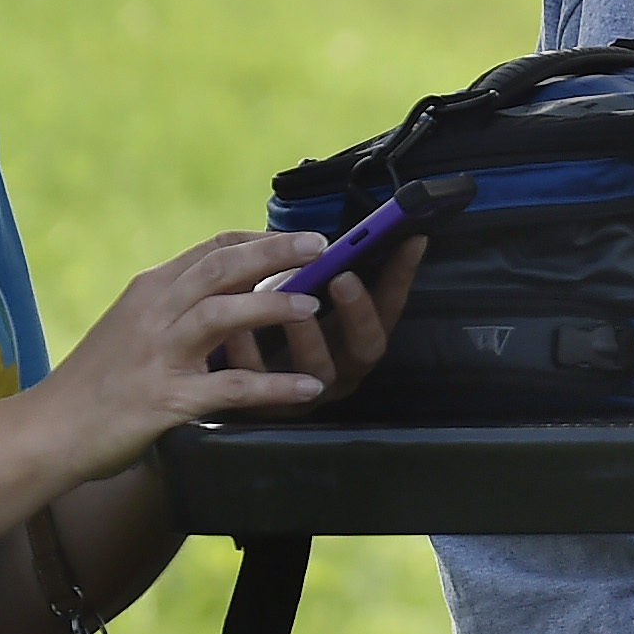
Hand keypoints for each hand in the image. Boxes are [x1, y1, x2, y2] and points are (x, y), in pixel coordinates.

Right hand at [42, 232, 412, 478]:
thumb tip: (223, 291)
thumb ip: (171, 306)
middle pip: (222, 266)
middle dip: (276, 252)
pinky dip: (272, 386)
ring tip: (315, 304)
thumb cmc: (93, 382)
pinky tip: (307, 388)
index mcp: (150, 291)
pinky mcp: (165, 399)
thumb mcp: (130, 327)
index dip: (260, 240)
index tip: (297, 241)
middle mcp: (154, 312)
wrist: (46, 431)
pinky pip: (228, 388)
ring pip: (223, 314)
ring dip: (274, 306)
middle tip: (322, 246)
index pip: (212, 249)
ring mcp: (159, 354)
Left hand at [224, 238, 420, 415]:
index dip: (401, 277)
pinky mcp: (267, 406)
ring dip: (307, 334)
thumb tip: (360, 227)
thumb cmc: (275, 312)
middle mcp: (342, 367)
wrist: (227, 363)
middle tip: (342, 278)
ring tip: (290, 302)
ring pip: (316, 370)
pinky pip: (261, 384)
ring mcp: (307, 391)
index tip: (406, 241)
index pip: (391, 307)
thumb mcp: (307, 290)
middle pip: (365, 348)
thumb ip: (332, 267)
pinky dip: (250, 353)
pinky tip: (239, 328)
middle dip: (357, 312)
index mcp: (359, 337)